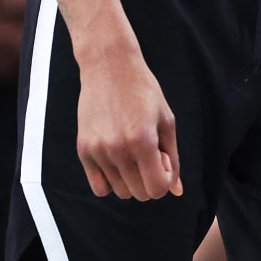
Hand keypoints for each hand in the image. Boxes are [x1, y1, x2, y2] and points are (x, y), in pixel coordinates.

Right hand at [74, 44, 181, 200]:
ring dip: (131, 180)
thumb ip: (173, 157)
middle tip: (148, 154)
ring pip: (120, 192)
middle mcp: (118, 149)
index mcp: (143, 141)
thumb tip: (177, 191)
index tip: (162, 159)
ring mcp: (98, 151)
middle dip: (149, 179)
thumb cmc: (142, 90)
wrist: (109, 66)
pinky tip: (116, 160)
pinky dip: (110, 181)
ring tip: (131, 153)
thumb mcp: (166, 120)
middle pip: (140, 193)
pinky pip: (99, 187)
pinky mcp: (83, 150)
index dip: (164, 178)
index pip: (157, 189)